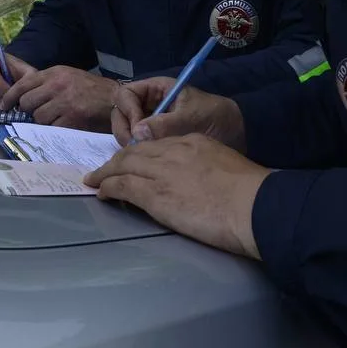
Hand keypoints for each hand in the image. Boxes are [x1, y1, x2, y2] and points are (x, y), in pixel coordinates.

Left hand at [0, 65, 118, 129]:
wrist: (116, 100)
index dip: (9, 97)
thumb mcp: (68, 77)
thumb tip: (21, 97)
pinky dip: (55, 128)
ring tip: (55, 118)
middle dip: (28, 110)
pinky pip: (52, 127)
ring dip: (42, 121)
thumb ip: (47, 83)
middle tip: (36, 113)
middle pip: (26, 102)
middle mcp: (57, 85)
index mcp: (55, 73)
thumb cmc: (90, 89)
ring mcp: (65, 103)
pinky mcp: (72, 119)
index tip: (4, 106)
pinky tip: (65, 124)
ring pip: (37, 117)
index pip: (22, 84)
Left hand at [85, 134, 268, 258]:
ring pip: (123, 166)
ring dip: (106, 173)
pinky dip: (108, 187)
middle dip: (117, 160)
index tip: (133, 161)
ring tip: (95, 181)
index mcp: (192, 142)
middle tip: (104, 170)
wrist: (252, 205)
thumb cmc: (249, 193)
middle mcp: (173, 151)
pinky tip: (101, 192)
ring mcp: (162, 172)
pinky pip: (122, 186)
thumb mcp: (225, 166)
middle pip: (135, 151)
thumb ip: (206, 168)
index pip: (158, 144)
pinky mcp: (154, 195)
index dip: (141, 153)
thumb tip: (199, 182)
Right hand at [109, 77, 245, 150]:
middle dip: (125, 130)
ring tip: (144, 158)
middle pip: (121, 114)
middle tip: (136, 148)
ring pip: (127, 131)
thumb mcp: (192, 117)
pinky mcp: (156, 141)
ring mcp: (152, 123)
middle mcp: (150, 105)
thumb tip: (137, 133)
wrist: (238, 134)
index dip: (128, 110)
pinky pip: (138, 145)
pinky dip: (139, 154)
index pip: (126, 94)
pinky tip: (149, 163)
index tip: (138, 128)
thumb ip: (166, 124)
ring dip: (130, 144)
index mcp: (157, 90)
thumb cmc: (216, 117)